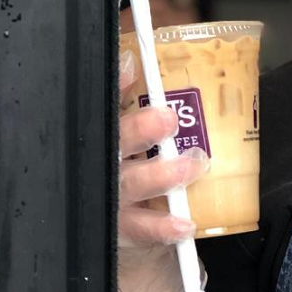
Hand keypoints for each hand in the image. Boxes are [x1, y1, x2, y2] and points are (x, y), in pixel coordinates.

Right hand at [119, 48, 208, 244]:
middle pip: (112, 143)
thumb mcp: (123, 130)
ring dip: (160, 174)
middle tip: (166, 119)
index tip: (132, 68)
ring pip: (130, 184)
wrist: (111, 223)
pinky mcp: (120, 230)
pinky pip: (141, 230)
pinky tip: (183, 223)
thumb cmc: (120, 166)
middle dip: (138, 130)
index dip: (114, 86)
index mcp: (102, 136)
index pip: (101, 106)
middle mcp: (100, 165)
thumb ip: (125, 96)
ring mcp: (109, 198)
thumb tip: (130, 60)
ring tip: (190, 165)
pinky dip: (162, 227)